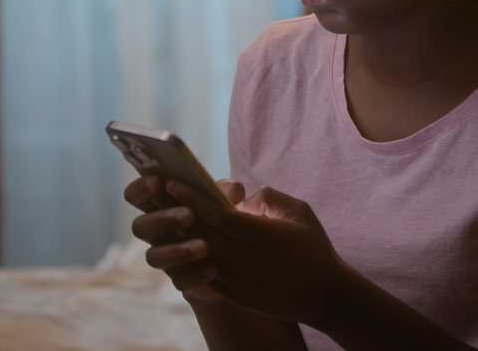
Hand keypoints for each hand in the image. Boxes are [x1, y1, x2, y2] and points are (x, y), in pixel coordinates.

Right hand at [123, 175, 245, 302]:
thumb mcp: (226, 200)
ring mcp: (165, 258)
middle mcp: (155, 232)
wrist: (240, 255)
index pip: (135, 195)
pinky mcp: (180, 280)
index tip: (157, 182)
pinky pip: (179, 281)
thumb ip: (226, 192)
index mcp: (159, 206)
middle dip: (162, 219)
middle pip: (140, 226)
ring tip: (204, 247)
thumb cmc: (223, 215)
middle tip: (189, 215)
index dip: (141, 188)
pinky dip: (196, 275)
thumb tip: (233, 189)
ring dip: (177, 250)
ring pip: (154, 257)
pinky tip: (213, 269)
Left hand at [166, 180, 348, 325]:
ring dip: (178, 236)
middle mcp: (246, 257)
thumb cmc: (314, 248)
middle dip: (176, 211)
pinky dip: (189, 261)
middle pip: (201, 233)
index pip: (217, 214)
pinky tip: (177, 247)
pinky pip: (206, 275)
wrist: (324, 295)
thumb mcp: (300, 212)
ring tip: (161, 218)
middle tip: (153, 194)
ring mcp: (239, 279)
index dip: (192, 197)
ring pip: (199, 254)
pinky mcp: (236, 295)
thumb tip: (243, 196)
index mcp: (261, 234)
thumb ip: (269, 197)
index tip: (171, 182)